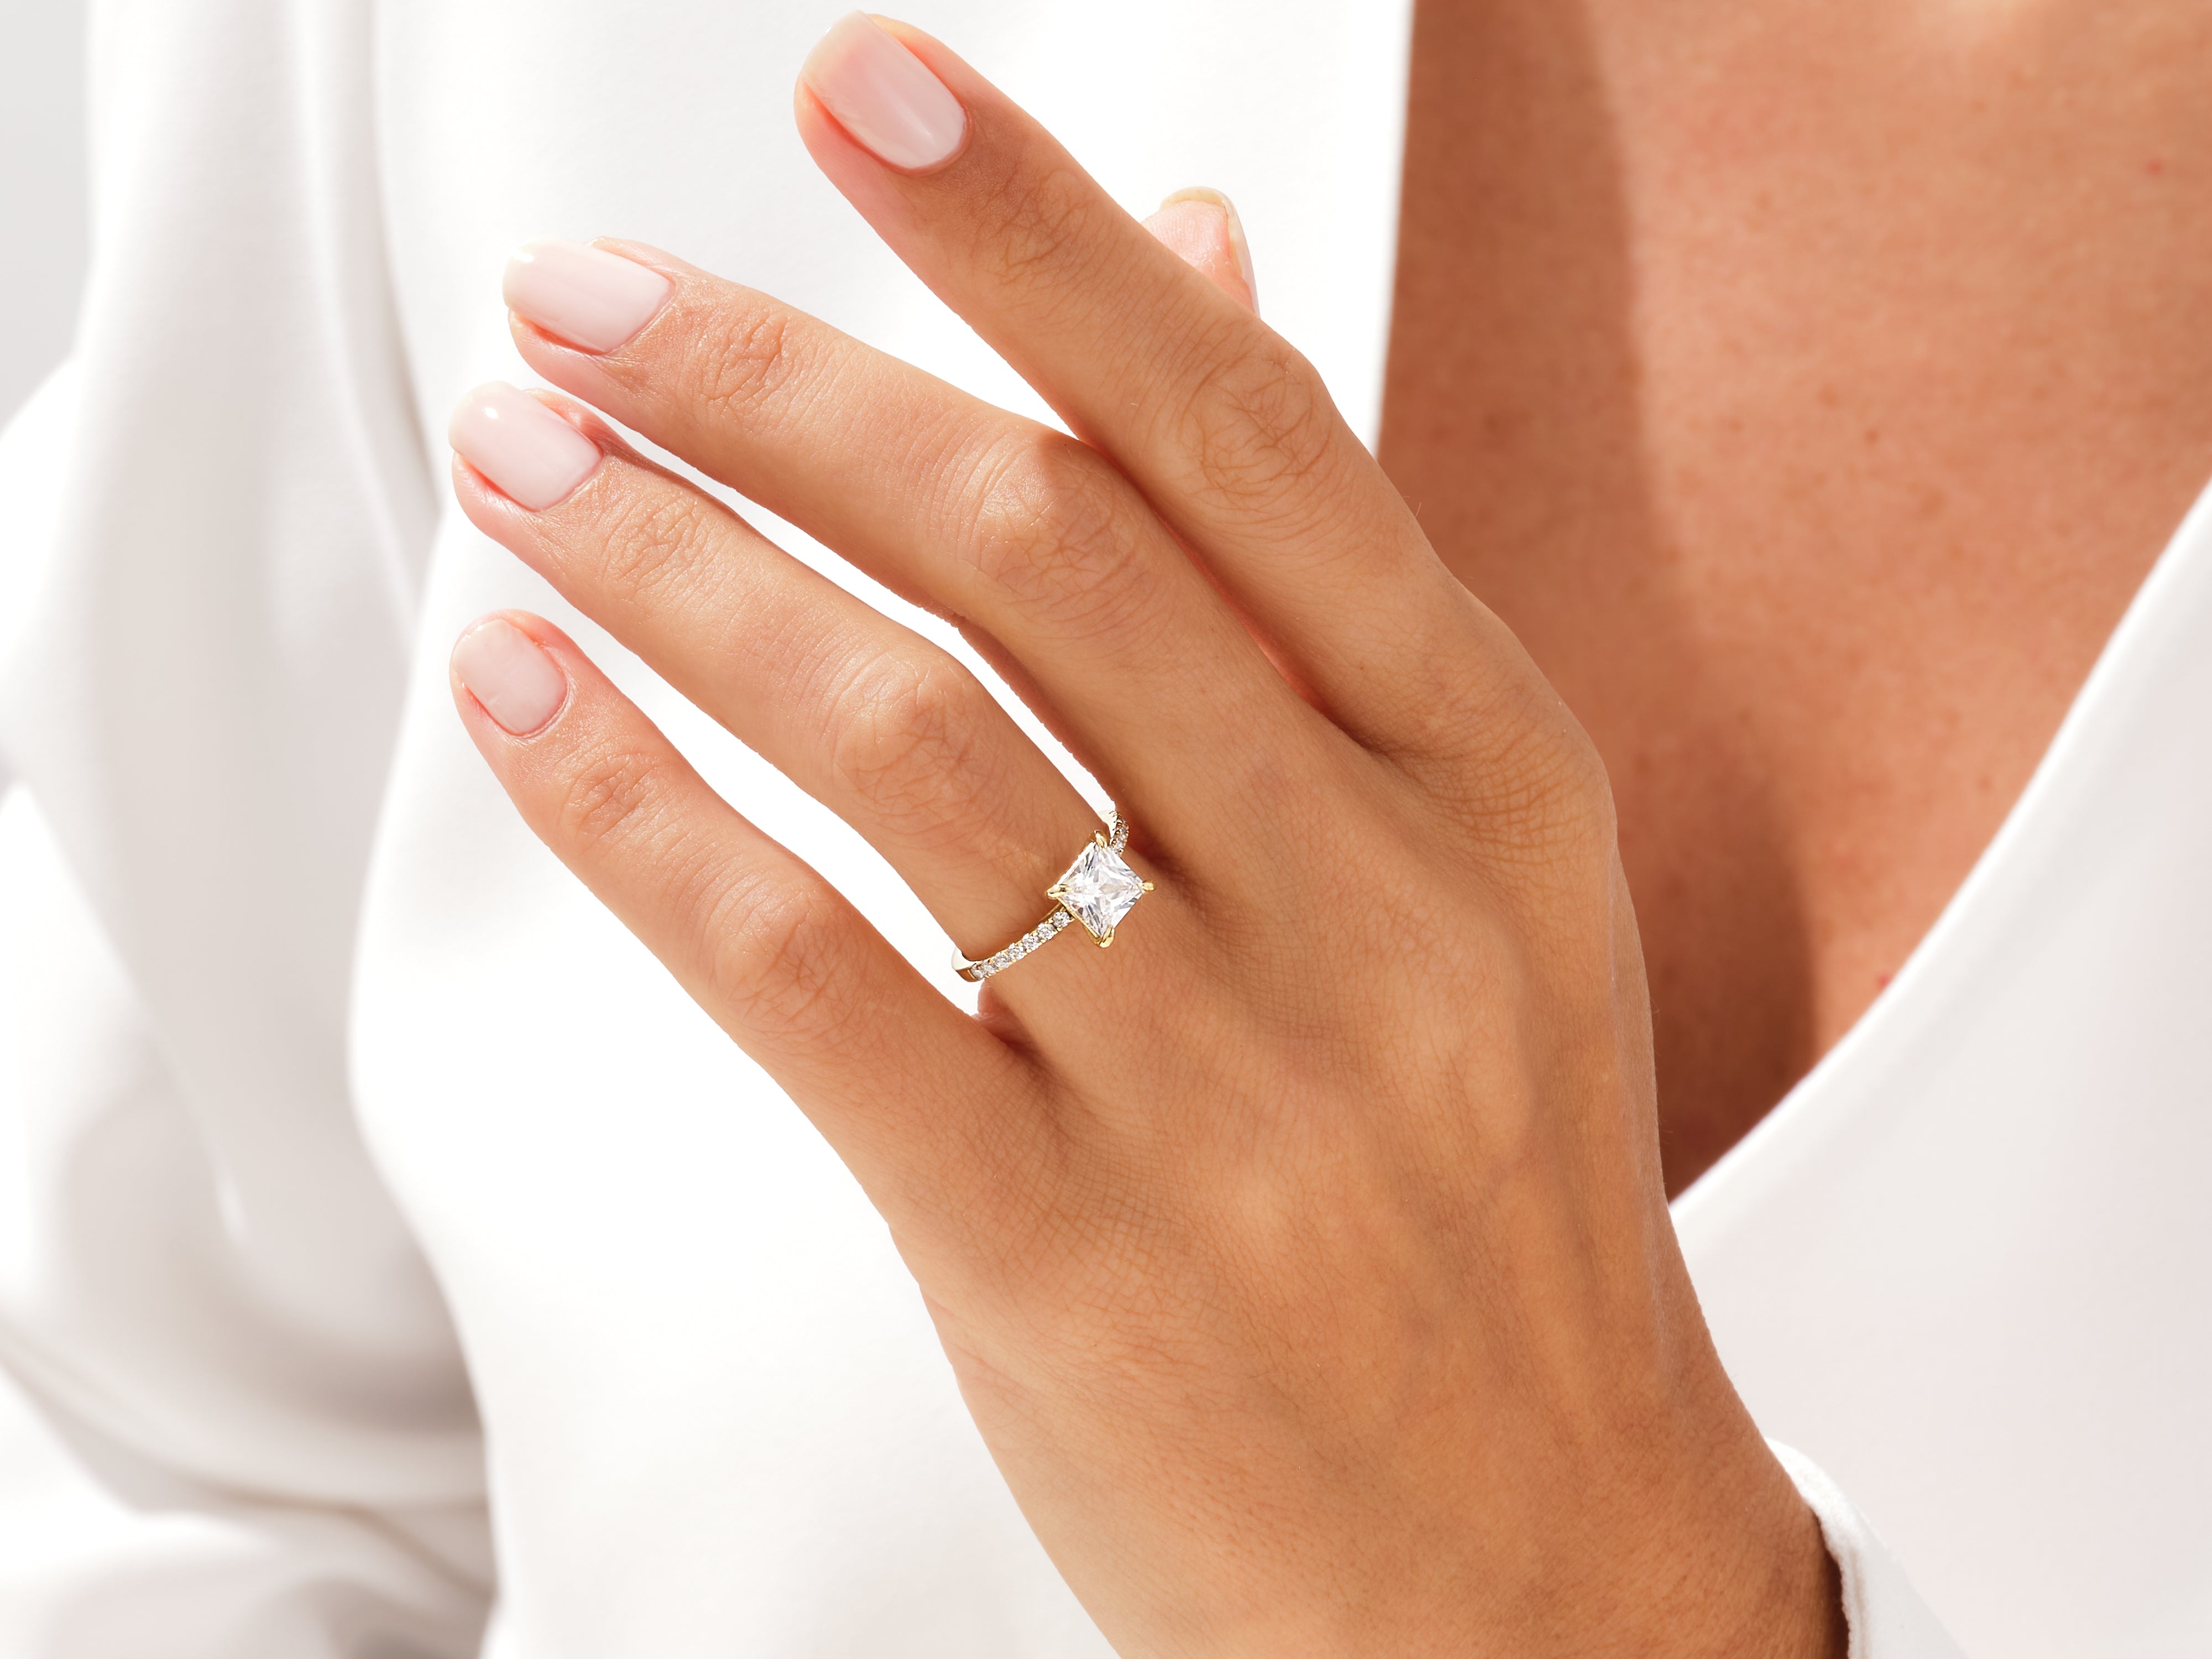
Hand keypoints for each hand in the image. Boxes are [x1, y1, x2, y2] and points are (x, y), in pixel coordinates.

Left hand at [444, 15, 1841, 1655]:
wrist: (1539, 1568)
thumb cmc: (1479, 1187)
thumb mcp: (1472, 867)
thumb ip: (1315, 580)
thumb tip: (1203, 275)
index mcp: (1485, 770)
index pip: (1240, 433)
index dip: (1036, 241)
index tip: (868, 94)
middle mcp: (1372, 897)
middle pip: (1036, 552)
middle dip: (775, 388)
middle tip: (583, 304)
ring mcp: (1229, 1084)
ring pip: (905, 743)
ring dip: (678, 574)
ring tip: (524, 470)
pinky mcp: (1070, 1255)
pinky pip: (816, 985)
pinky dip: (645, 821)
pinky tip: (531, 701)